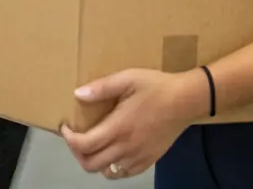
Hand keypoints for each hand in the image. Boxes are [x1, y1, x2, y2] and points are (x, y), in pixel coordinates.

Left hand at [59, 68, 205, 179]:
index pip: (84, 145)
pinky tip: (113, 153)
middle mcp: (126, 148)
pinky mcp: (148, 161)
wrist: (186, 101)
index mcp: (118, 128)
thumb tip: (78, 94)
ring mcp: (138, 157)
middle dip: (77, 152)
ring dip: (94, 161)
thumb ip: (102, 87)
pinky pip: (123, 174)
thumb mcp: (128, 78)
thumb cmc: (156, 87)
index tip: (66, 127)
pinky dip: (112, 168)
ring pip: (106, 172)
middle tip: (76, 137)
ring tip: (93, 145)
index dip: (69, 139)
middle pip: (90, 164)